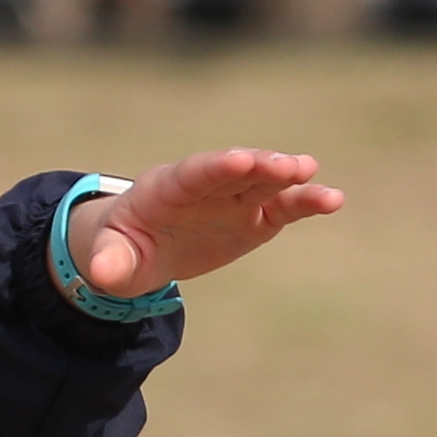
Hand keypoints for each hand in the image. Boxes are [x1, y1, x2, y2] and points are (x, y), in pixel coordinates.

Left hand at [69, 147, 344, 298]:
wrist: (140, 247)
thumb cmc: (121, 248)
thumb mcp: (110, 258)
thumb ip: (110, 263)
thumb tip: (104, 276)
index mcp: (166, 188)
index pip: (193, 173)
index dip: (215, 167)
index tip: (239, 160)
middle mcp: (206, 185)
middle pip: (235, 171)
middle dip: (259, 166)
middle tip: (288, 165)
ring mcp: (233, 199)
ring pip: (264, 183)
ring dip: (288, 177)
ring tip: (312, 174)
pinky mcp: (254, 217)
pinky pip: (282, 208)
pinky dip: (305, 202)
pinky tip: (332, 199)